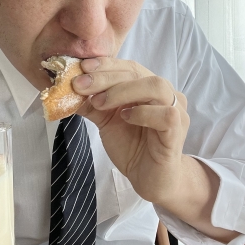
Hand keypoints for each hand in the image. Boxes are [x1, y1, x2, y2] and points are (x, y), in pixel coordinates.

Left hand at [74, 57, 189, 204]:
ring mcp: (176, 111)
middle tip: (80, 85)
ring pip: (155, 86)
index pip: (129, 66)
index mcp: (149, 88)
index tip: (82, 68)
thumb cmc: (133, 147)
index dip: (106, 65)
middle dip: (105, 77)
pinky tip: (125, 117)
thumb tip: (66, 90)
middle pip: (138, 73)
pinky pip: (166, 114)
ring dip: (122, 90)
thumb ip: (91, 104)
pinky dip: (142, 113)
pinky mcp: (177, 132)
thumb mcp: (106, 121)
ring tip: (100, 103)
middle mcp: (165, 94)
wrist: (150, 180)